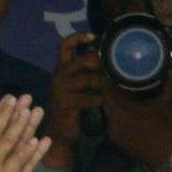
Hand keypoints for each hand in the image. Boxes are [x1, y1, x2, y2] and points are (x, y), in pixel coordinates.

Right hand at [43, 32, 103, 166]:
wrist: (59, 134)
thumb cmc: (72, 109)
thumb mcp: (77, 87)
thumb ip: (86, 73)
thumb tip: (109, 61)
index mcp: (61, 69)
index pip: (65, 45)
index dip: (79, 37)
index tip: (94, 37)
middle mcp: (59, 76)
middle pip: (83, 60)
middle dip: (101, 65)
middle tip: (113, 72)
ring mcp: (62, 89)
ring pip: (91, 78)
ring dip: (104, 84)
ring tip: (111, 91)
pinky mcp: (67, 103)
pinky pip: (91, 97)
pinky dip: (101, 100)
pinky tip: (105, 105)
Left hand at [101, 76, 171, 170]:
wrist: (163, 155)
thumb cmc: (165, 127)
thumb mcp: (168, 103)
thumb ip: (170, 83)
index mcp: (124, 109)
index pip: (107, 90)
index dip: (108, 80)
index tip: (111, 72)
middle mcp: (114, 119)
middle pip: (105, 100)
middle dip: (109, 90)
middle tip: (116, 81)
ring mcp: (113, 131)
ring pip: (107, 111)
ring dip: (112, 103)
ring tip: (120, 94)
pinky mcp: (115, 139)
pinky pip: (110, 122)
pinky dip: (114, 115)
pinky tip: (123, 111)